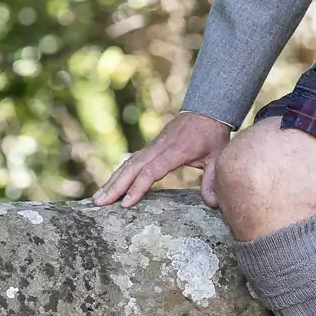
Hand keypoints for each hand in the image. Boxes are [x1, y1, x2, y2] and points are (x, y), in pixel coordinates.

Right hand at [93, 111, 233, 208]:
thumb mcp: (217, 157)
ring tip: (97, 199)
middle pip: (133, 167)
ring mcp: (153, 146)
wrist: (206, 111)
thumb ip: (212, 180)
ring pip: (128, 163)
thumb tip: (214, 204)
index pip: (152, 170)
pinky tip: (109, 186)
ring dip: (112, 181)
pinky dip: (119, 174)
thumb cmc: (212, 136)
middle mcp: (159, 147)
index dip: (138, 187)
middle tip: (99, 204)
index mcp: (176, 150)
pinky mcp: (150, 147)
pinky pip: (131, 161)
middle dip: (115, 186)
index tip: (126, 203)